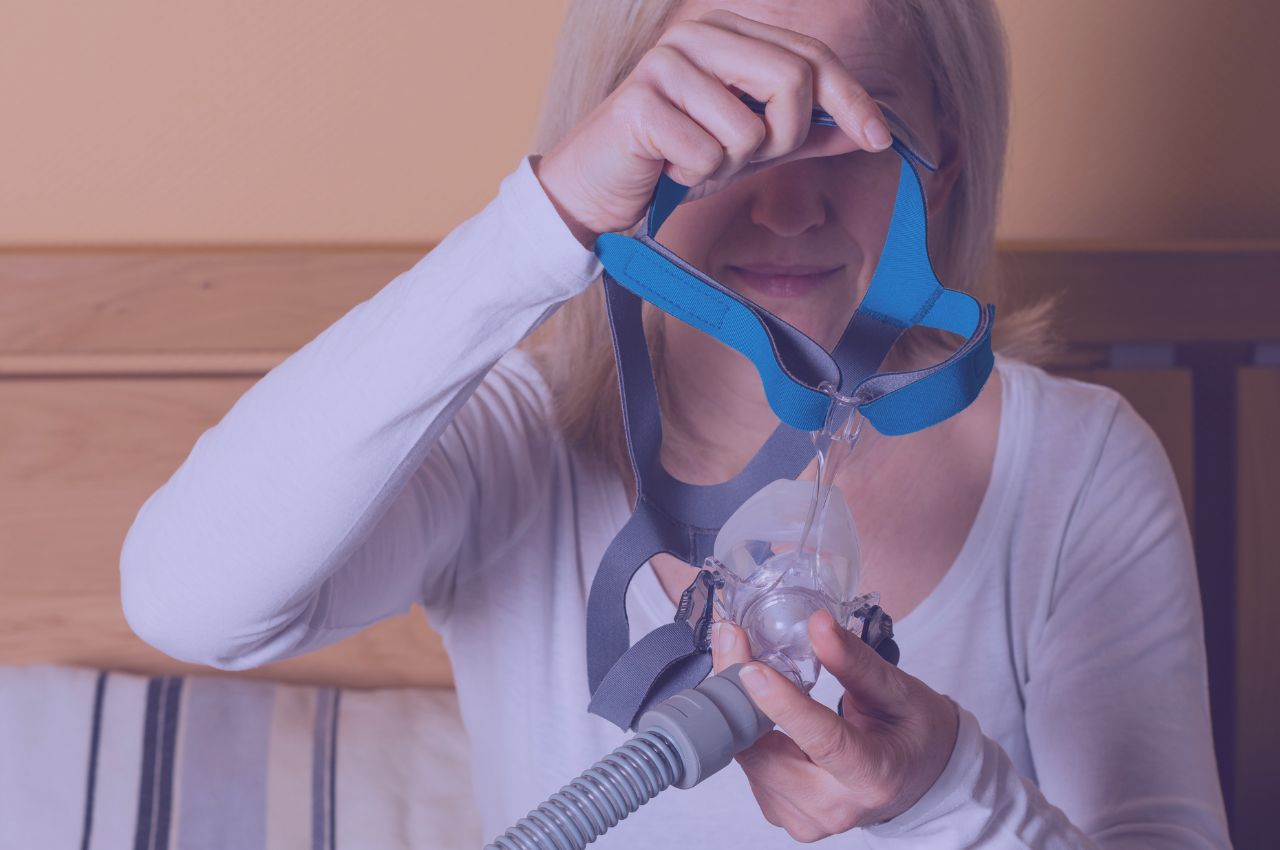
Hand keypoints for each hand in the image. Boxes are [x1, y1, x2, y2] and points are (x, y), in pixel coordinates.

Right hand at [532, 9, 893, 247]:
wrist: (597, 189)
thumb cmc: (674, 161)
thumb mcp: (751, 148)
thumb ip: (806, 133)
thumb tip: (868, 130)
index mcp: (729, 33)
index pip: (812, 57)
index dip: (852, 101)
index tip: (881, 139)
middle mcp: (698, 35)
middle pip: (792, 81)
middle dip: (783, 138)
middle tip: (746, 158)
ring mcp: (665, 63)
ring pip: (748, 128)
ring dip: (727, 164)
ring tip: (693, 161)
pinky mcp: (639, 103)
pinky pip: (705, 153)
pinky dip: (693, 176)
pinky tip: (667, 169)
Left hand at [710, 608, 958, 841]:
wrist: (917, 779)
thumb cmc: (913, 733)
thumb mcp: (897, 690)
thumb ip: (854, 660)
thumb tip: (817, 623)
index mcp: (873, 776)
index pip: (823, 741)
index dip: (783, 704)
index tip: (751, 668)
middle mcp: (834, 808)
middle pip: (766, 756)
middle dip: (741, 697)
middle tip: (732, 641)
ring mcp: (804, 819)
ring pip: (749, 761)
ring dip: (738, 711)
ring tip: (744, 665)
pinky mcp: (782, 814)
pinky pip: (749, 768)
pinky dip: (745, 731)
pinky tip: (756, 705)